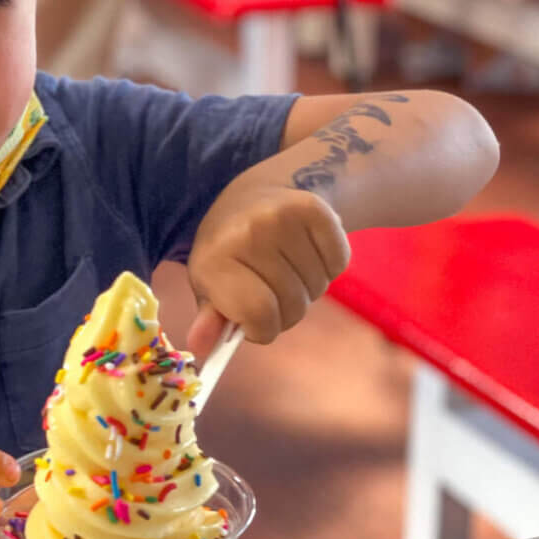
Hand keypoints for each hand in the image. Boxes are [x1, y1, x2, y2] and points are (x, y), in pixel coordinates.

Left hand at [185, 179, 350, 360]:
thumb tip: (200, 347)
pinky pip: (338, 264)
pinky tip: (307, 250)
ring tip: (288, 265)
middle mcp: (246, 234)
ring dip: (308, 288)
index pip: (258, 315)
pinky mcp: (316, 209)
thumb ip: (210, 316)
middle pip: (291, 306)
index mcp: (214, 258)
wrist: (258, 191)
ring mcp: (282, 218)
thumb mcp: (210, 281)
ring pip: (317, 288)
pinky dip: (330, 266)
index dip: (262, 328)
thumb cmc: (229, 247)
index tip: (256, 318)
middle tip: (272, 286)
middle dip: (287, 310)